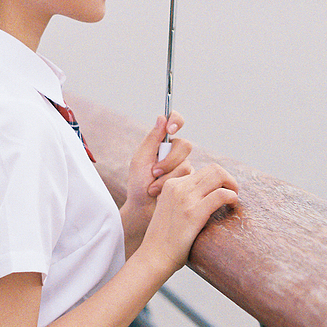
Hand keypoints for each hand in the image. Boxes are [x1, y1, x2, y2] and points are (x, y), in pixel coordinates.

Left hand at [121, 115, 192, 256]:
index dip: (177, 121)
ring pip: (186, 164)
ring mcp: (182, 167)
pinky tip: (159, 192)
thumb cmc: (138, 185)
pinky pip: (188, 178)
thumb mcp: (140, 160)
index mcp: (160, 143)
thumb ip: (152, 139)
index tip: (171, 129)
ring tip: (153, 187)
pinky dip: (170, 184)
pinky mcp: (188, 181)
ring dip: (167, 176)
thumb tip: (162, 116)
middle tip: (154, 172)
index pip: (174, 122)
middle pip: (185, 145)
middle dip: (169, 160)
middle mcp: (173, 153)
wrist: (142, 209)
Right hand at [139, 164, 238, 276]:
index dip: (216, 181)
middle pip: (213, 169)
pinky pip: (221, 195)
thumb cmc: (164, 239)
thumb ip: (182, 198)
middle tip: (232, 194)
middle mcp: (178, 187)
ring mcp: (185, 199)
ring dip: (232, 186)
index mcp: (171, 184)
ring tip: (233, 200)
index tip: (220, 194)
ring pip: (218, 176)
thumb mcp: (169, 209)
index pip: (203, 171)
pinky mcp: (193, 213)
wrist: (153, 256)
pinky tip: (231, 206)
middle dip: (228, 179)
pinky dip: (232, 197)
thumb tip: (207, 194)